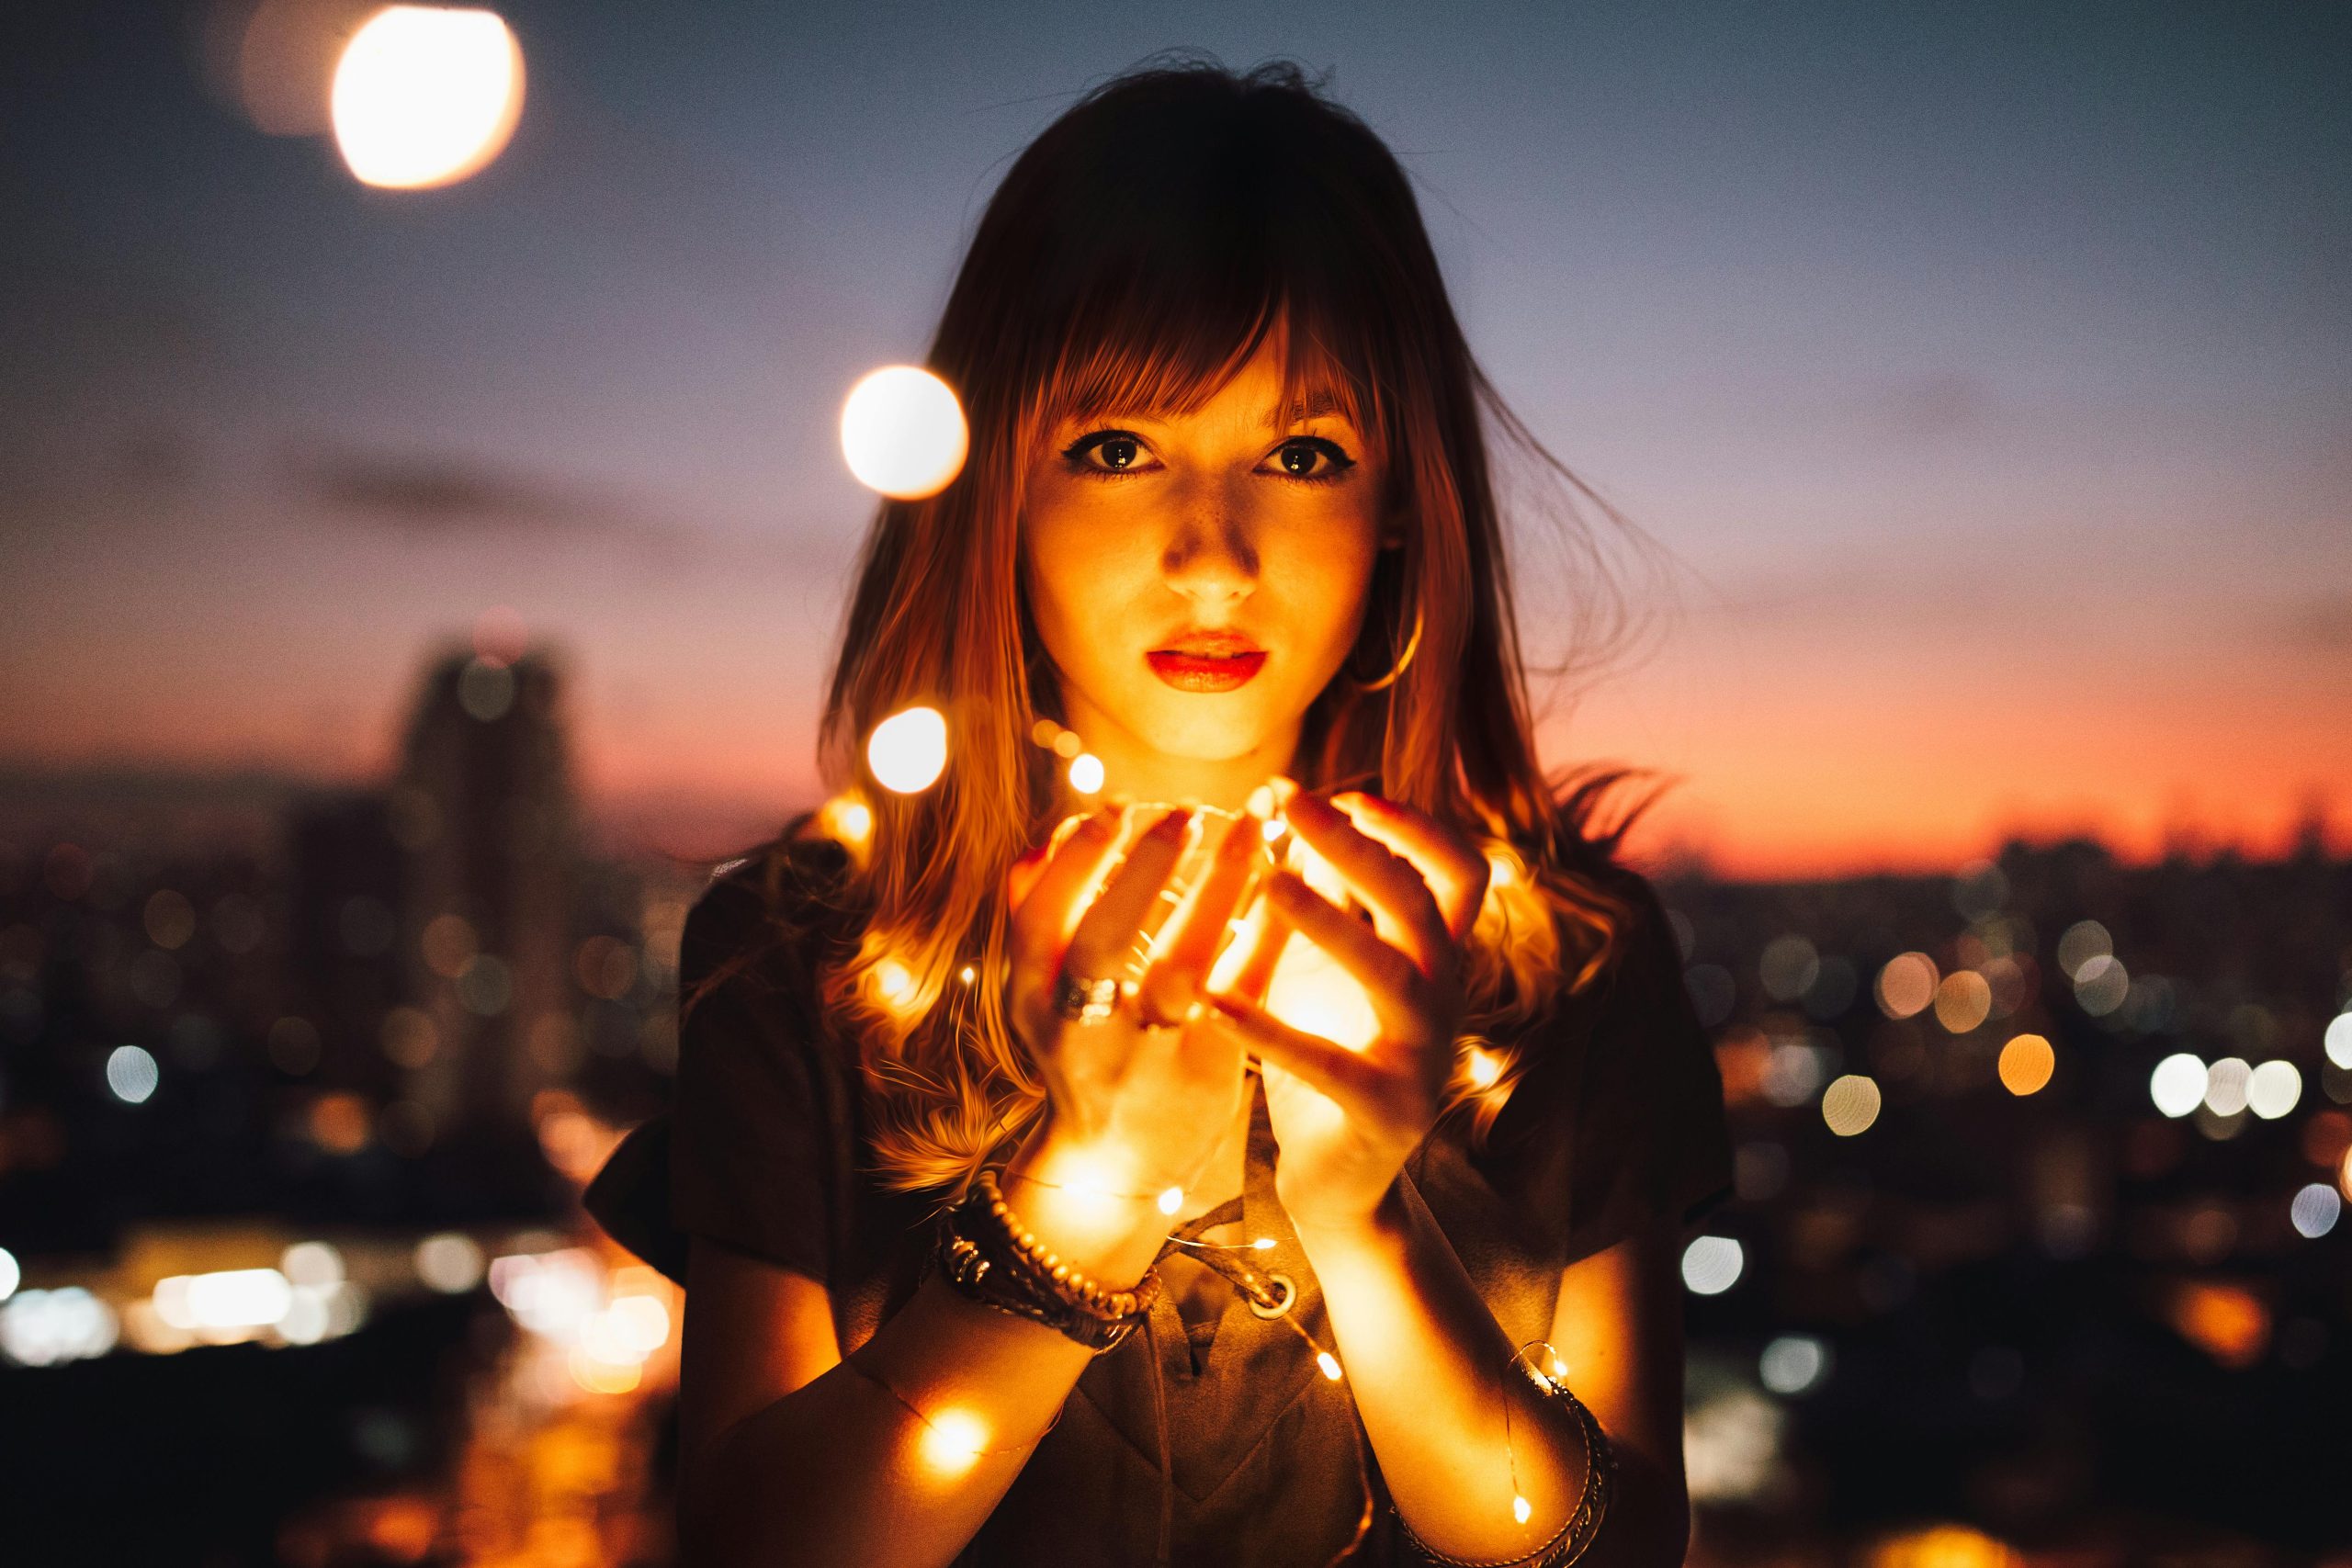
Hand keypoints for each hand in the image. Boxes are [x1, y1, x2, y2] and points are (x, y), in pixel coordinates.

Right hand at [1002, 803, 1267, 1206]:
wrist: (1114, 1165)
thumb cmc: (1083, 1050)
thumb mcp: (1039, 993)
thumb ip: (1038, 917)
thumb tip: (1053, 834)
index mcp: (1032, 1000)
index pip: (1038, 919)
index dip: (1076, 860)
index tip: (1117, 807)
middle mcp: (1080, 1032)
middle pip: (1100, 945)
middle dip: (1140, 874)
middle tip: (1184, 812)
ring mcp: (1145, 1057)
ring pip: (1180, 968)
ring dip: (1219, 891)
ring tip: (1252, 828)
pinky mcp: (1207, 1071)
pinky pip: (1244, 990)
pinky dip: (1267, 929)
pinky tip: (1289, 879)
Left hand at [1204, 781, 1490, 1232]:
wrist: (1338, 1179)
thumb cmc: (1327, 1051)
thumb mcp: (1323, 965)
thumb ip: (1325, 895)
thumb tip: (1299, 806)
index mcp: (1437, 958)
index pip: (1460, 873)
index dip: (1416, 827)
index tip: (1351, 794)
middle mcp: (1445, 998)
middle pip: (1421, 904)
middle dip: (1358, 846)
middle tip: (1293, 804)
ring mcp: (1423, 1056)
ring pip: (1392, 973)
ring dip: (1330, 920)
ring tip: (1266, 882)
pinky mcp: (1386, 1112)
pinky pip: (1328, 1063)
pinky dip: (1269, 1030)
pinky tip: (1214, 1002)